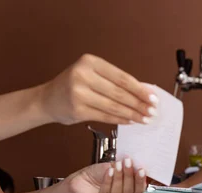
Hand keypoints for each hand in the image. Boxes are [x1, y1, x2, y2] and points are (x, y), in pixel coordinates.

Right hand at [39, 54, 158, 125]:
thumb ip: (115, 81)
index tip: (154, 98)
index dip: (140, 89)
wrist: (47, 99)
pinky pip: (105, 116)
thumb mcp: (92, 75)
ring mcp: (78, 93)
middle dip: (139, 104)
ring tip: (145, 118)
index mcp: (90, 62)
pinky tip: (130, 121)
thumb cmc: (73, 86)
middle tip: (152, 111)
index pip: (122, 77)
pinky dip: (120, 119)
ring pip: (114, 106)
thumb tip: (144, 91)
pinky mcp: (77, 110)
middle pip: (119, 92)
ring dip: (132, 114)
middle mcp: (83, 75)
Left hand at [66, 158, 146, 192]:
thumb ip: (126, 171)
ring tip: (117, 165)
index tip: (141, 169)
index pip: (138, 192)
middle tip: (128, 163)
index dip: (140, 181)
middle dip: (129, 176)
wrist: (80, 179)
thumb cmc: (98, 176)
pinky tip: (108, 172)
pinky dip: (108, 182)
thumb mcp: (115, 169)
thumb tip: (137, 167)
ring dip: (118, 178)